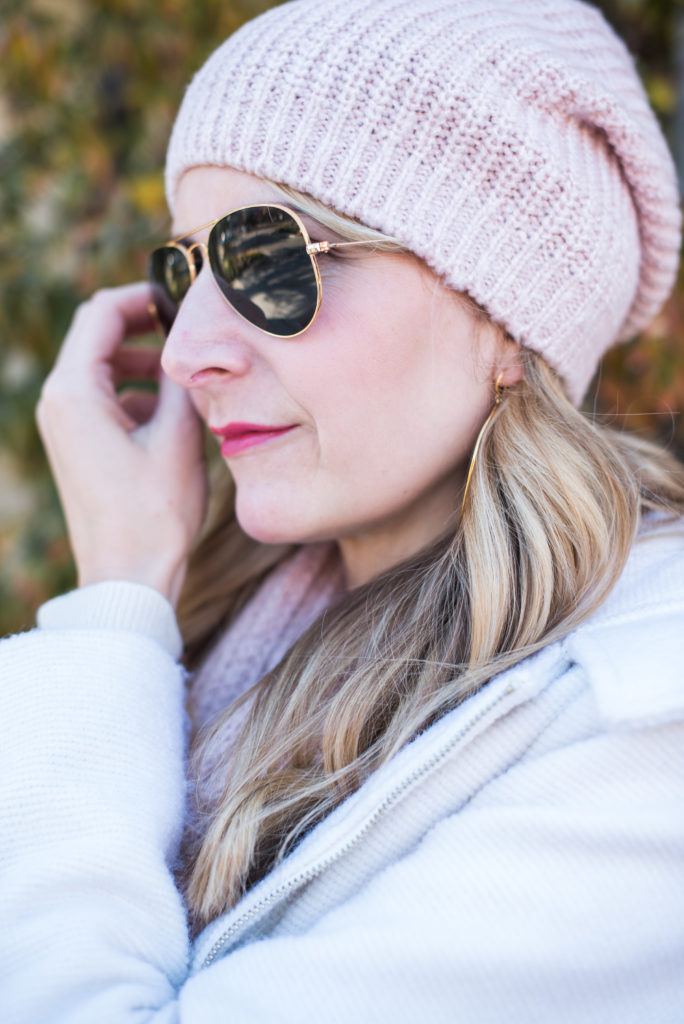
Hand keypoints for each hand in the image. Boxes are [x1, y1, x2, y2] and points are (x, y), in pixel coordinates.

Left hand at [36, 282, 206, 605]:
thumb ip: (180, 380)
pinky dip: (133, 393)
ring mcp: (62, 424)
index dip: (143, 296)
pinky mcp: (74, 444)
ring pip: (101, 368)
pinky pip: (101, 398)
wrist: (128, 576)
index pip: (101, 313)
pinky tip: (170, 414)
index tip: (182, 300)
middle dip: (144, 328)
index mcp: (74, 392)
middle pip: (97, 336)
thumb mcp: (178, 436)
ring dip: (141, 362)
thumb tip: (191, 344)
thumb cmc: (154, 512)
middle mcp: (58, 402)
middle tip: (191, 331)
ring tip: (186, 376)